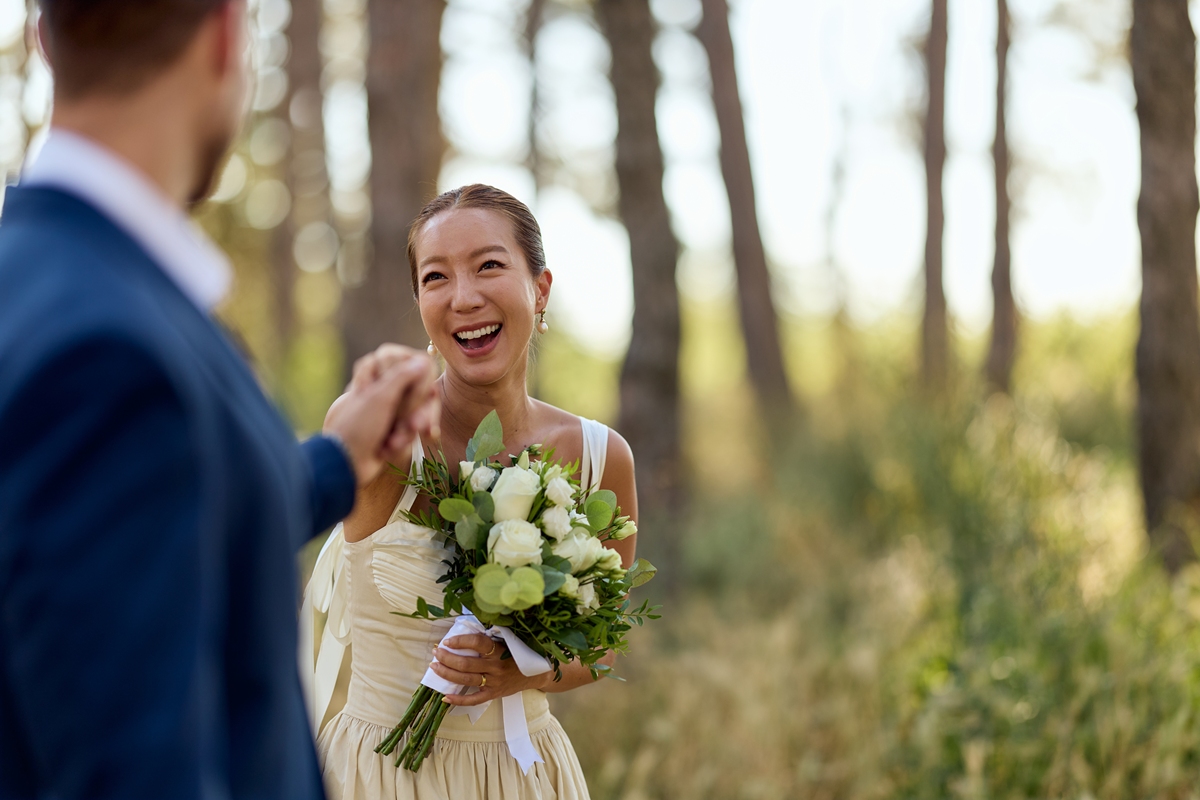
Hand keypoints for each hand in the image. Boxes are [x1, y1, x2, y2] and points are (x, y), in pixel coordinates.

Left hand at [323, 345, 438, 485]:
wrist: (344, 462)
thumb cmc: (358, 426)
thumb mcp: (380, 397)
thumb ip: (402, 376)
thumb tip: (422, 362)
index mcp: (374, 374)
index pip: (409, 366)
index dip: (416, 381)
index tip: (415, 391)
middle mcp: (382, 389)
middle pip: (417, 391)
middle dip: (416, 412)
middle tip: (412, 425)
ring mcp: (388, 410)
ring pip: (416, 413)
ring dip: (407, 431)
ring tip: (392, 442)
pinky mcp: (391, 430)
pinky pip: (410, 431)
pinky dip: (401, 441)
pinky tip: (388, 449)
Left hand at [430, 635, 545, 705]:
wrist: (536, 673)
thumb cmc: (518, 653)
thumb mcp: (508, 641)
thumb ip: (489, 637)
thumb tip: (464, 629)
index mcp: (500, 650)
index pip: (478, 643)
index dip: (461, 641)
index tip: (448, 640)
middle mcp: (496, 667)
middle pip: (466, 663)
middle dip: (447, 657)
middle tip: (436, 652)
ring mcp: (494, 682)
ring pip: (465, 680)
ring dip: (447, 673)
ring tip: (435, 667)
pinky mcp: (493, 694)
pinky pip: (473, 700)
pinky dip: (458, 700)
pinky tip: (445, 697)